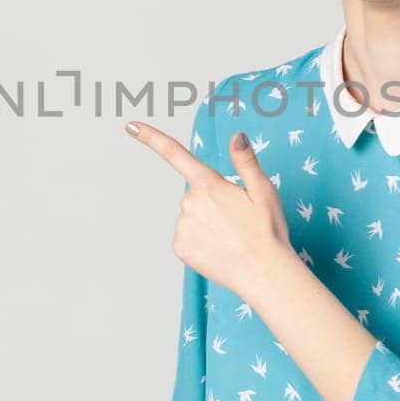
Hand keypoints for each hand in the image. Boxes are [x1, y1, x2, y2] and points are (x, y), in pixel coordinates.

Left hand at [125, 119, 293, 299]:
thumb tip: (236, 136)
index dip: (151, 138)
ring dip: (207, 221)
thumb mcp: (263, 190)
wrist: (264, 275)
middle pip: (195, 193)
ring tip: (231, 237)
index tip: (132, 125)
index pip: (175, 154)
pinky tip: (219, 248)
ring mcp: (182, 227)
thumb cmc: (267, 232)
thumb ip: (245, 161)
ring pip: (191, 215)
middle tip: (237, 219)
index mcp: (209, 185)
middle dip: (212, 200)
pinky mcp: (180, 248)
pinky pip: (187, 235)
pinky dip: (200, 239)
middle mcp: (189, 203)